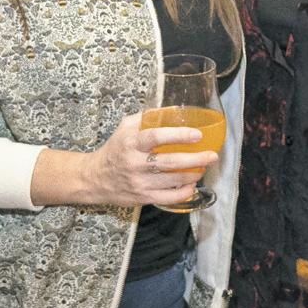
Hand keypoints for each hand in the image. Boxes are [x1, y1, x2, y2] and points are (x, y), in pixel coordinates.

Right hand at [81, 113, 217, 207]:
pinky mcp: (142, 197)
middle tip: (212, 155)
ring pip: (172, 180)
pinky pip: (168, 198)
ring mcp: (139, 183)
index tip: (198, 134)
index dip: (178, 135)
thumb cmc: (115, 149)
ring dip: (193, 174)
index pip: (156, 137)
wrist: (95, 178)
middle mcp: (135, 163)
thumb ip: (147, 118)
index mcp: (131, 143)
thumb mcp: (125, 127)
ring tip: (204, 166)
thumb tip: (173, 109)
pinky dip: (184, 192)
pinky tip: (192, 184)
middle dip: (195, 159)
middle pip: (170, 162)